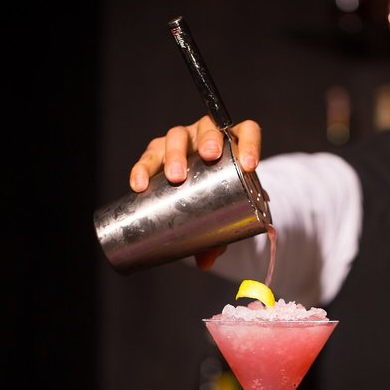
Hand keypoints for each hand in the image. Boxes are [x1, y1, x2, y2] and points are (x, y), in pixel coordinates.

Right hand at [128, 116, 261, 268]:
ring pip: (177, 136)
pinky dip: (143, 168)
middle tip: (208, 157)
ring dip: (175, 153)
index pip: (248, 131)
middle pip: (208, 127)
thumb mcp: (227, 214)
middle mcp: (207, 136)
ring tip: (174, 175)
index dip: (250, 143)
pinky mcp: (159, 151)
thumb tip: (206, 262)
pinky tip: (139, 183)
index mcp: (234, 144)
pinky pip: (149, 155)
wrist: (200, 192)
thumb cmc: (220, 199)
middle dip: (208, 140)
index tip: (249, 165)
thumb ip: (222, 235)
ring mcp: (182, 141)